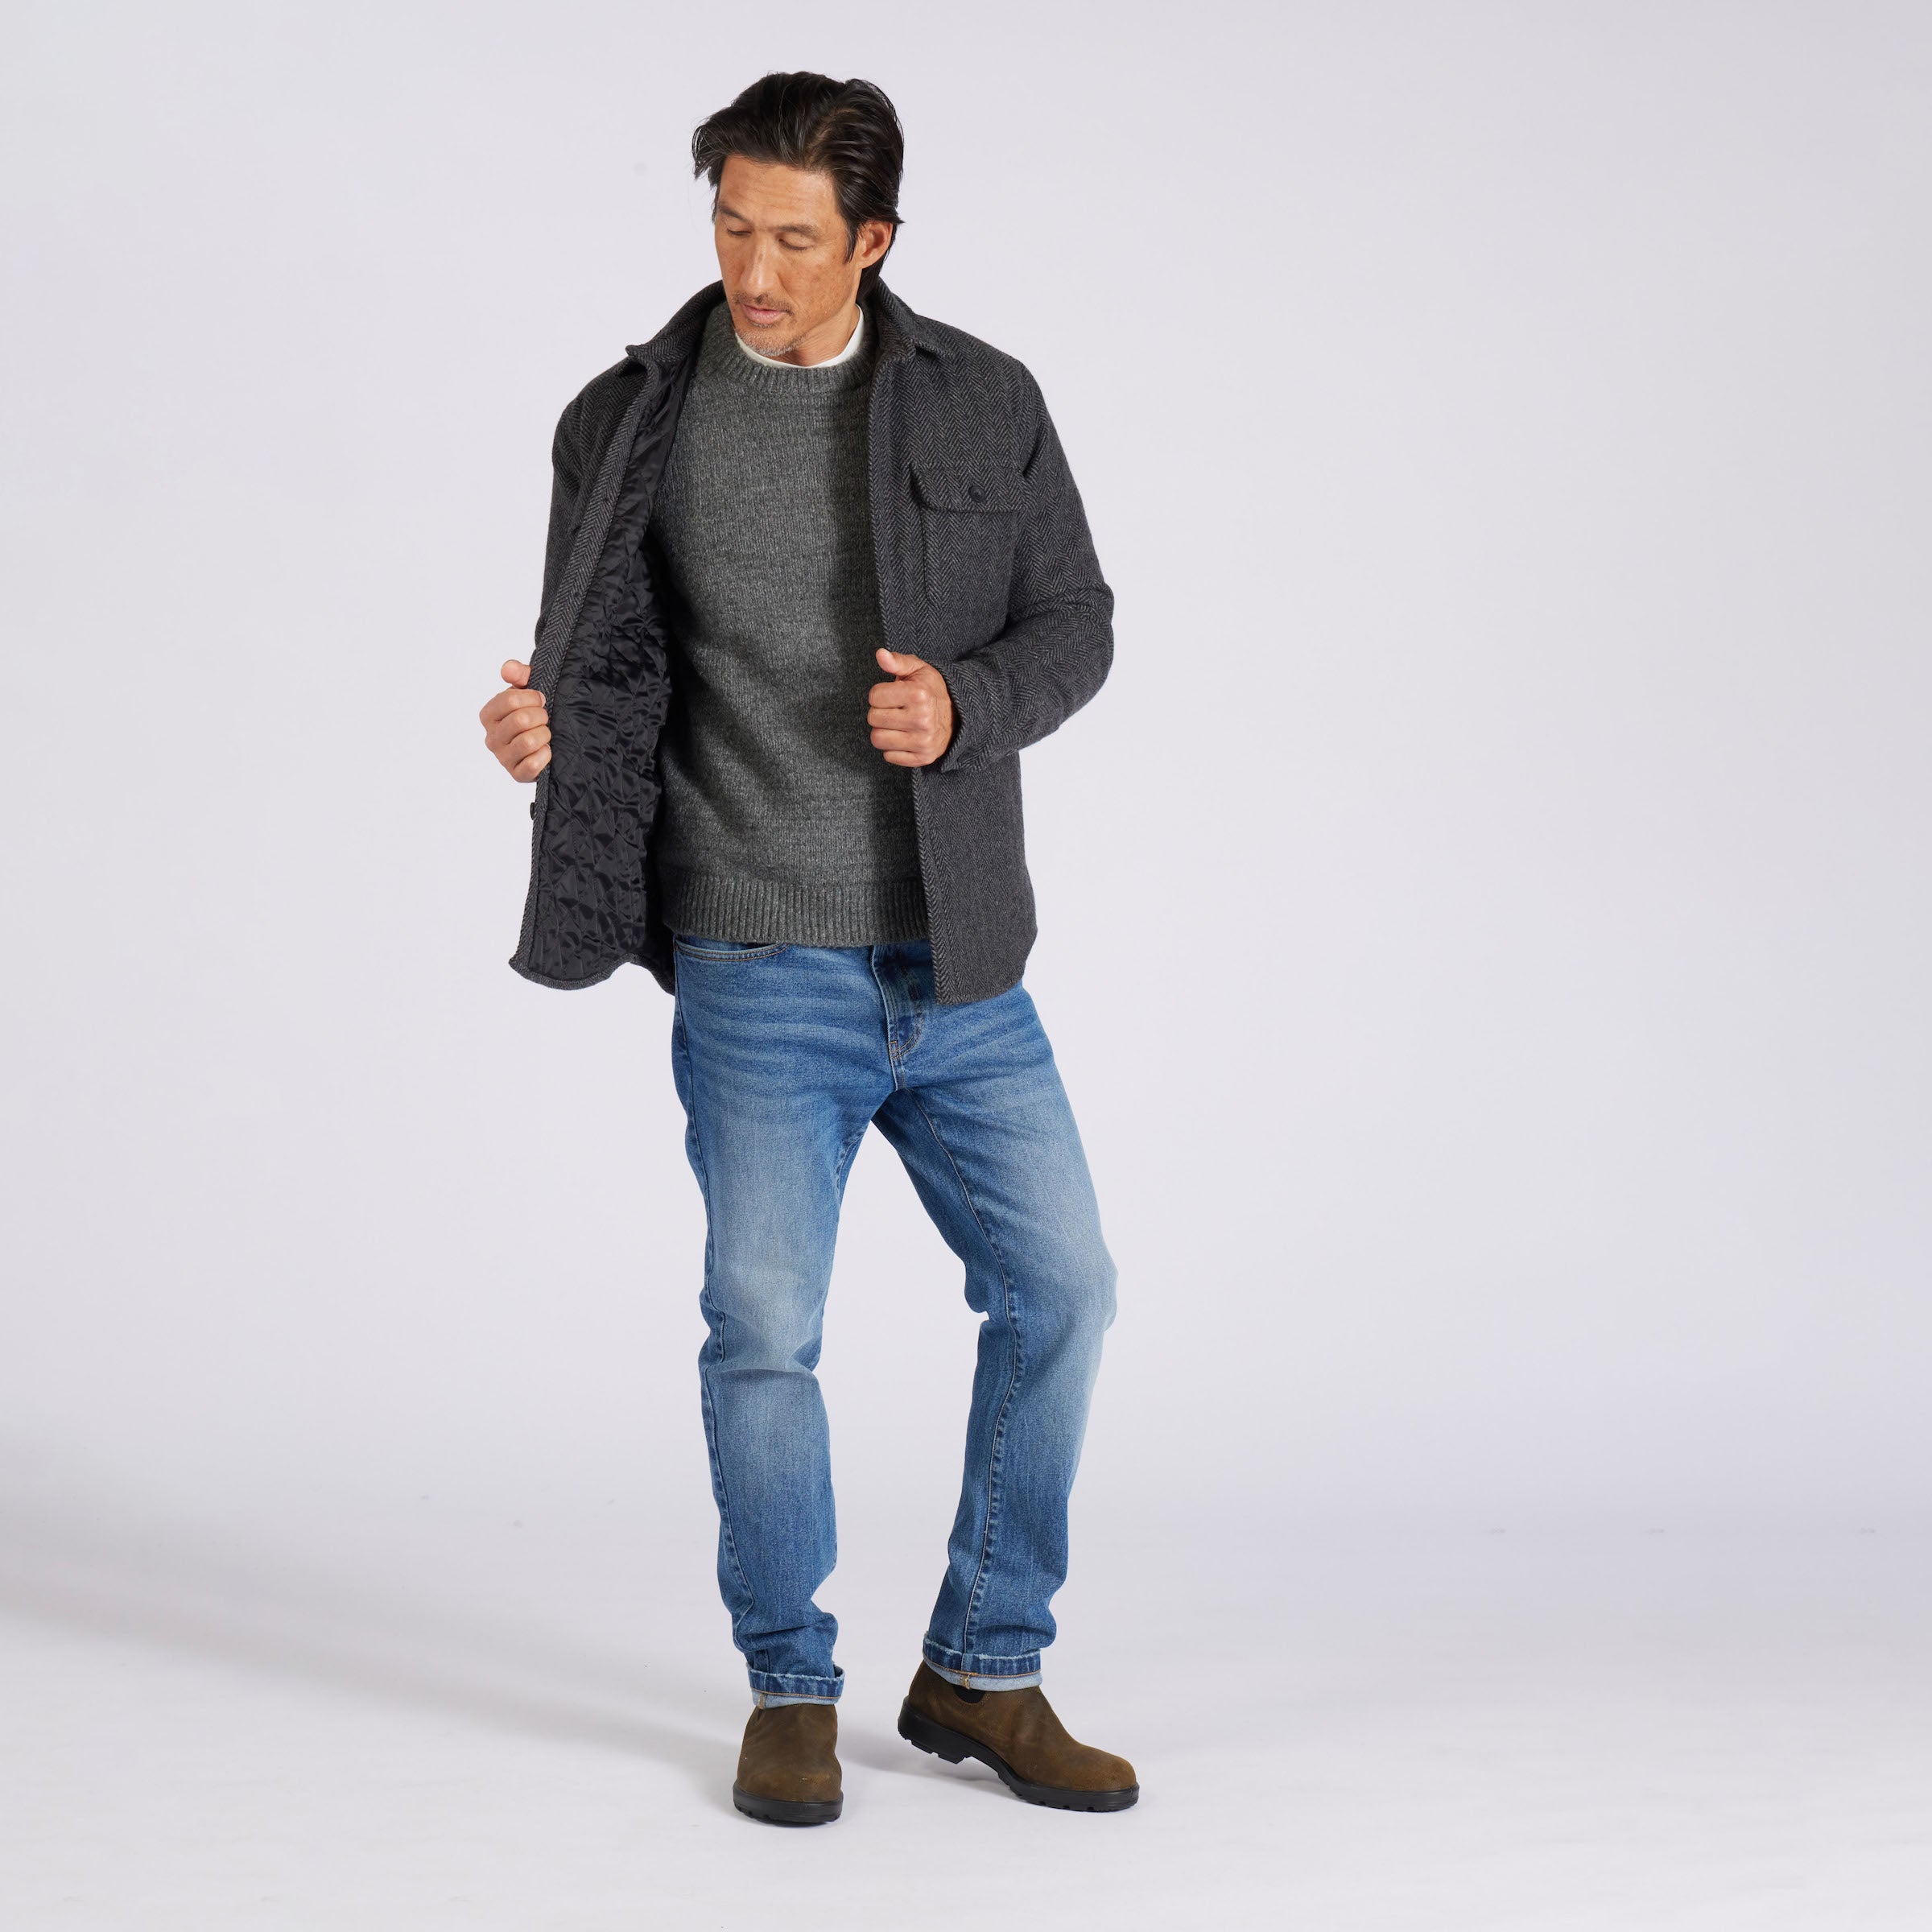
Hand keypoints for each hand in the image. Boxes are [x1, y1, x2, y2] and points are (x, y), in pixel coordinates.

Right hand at [479, 660, 550, 780]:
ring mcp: (503, 758)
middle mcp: (491, 737)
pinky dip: (545, 755)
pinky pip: (533, 764)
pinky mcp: (517, 774)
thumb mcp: (528, 690)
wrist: (552, 741)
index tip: (540, 699)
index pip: (510, 699)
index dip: (532, 697)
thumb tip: (508, 669)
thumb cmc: (535, 714)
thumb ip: (519, 674)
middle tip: (544, 718)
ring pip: (528, 742)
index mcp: (489, 715)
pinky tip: (546, 750)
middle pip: (520, 720)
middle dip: (541, 716)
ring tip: (545, 733)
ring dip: (544, 735)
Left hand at [867, 648, 954, 767]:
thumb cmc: (930, 690)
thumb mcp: (917, 669)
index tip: (893, 695)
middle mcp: (922, 719)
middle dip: (880, 712)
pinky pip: (888, 756)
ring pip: (877, 739)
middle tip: (896, 710)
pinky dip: (893, 748)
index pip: (874, 696)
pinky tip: (905, 737)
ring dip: (884, 731)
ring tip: (898, 724)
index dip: (880, 694)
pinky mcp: (923, 757)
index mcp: (918, 694)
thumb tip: (880, 654)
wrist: (958, 716)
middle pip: (873, 718)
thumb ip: (897, 661)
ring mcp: (923, 741)